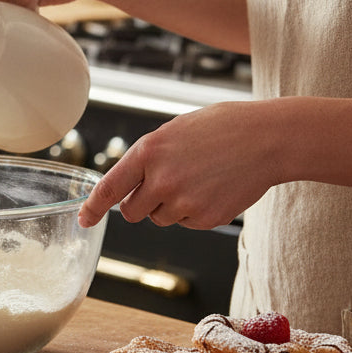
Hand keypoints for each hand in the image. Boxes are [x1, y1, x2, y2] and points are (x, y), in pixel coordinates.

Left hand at [78, 102, 280, 229]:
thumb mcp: (173, 132)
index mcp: (148, 152)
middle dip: (140, 204)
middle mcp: (161, 180)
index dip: (93, 207)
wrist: (267, 139)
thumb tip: (131, 184)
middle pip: (132, 211)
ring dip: (170, 206)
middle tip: (162, 186)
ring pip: (160, 218)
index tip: (84, 219)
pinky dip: (195, 212)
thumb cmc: (220, 128)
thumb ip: (148, 157)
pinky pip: (187, 223)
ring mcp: (184, 203)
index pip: (109, 188)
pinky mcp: (206, 219)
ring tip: (197, 179)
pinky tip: (213, 188)